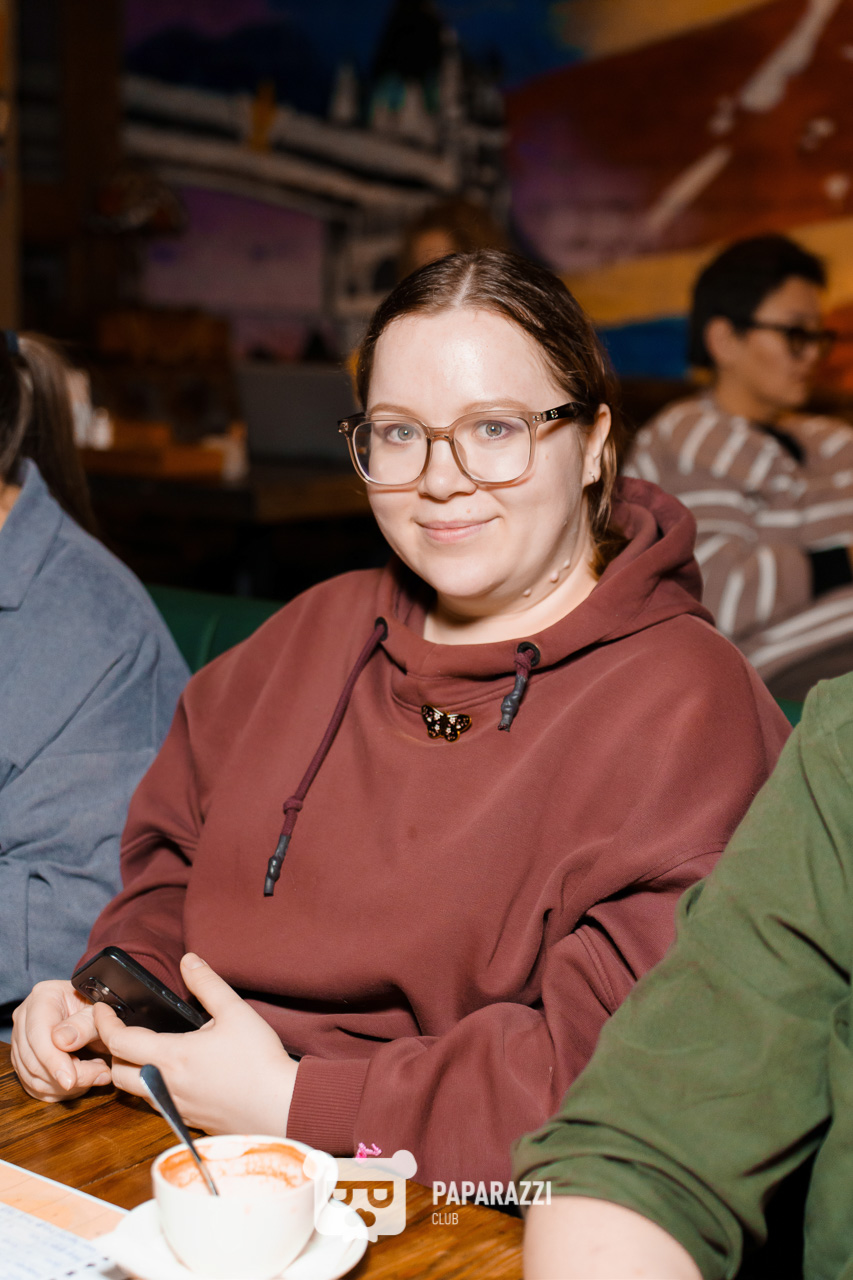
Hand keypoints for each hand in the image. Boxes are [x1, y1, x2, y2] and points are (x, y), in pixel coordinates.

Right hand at [11, 980, 110, 1100]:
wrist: (94, 1011)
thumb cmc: (98, 1007)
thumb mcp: (99, 1010)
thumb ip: (84, 1024)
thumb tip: (62, 1042)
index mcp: (42, 997)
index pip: (39, 1035)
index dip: (54, 1060)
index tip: (71, 1080)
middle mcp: (25, 1018)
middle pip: (34, 1060)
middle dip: (68, 1076)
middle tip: (100, 1074)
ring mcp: (22, 1041)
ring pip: (33, 1078)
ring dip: (66, 1087)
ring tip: (96, 1075)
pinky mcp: (25, 1061)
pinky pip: (35, 1086)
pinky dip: (59, 1091)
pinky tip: (81, 1083)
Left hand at [94, 953, 298, 1135]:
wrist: (280, 1107)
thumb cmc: (258, 1060)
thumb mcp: (235, 1011)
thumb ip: (207, 984)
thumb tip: (188, 959)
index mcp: (170, 1057)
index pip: (119, 1041)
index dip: (104, 1023)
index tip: (101, 1008)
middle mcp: (164, 1086)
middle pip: (116, 1073)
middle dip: (111, 1050)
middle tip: (121, 1029)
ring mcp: (174, 1107)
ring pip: (135, 1092)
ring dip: (130, 1071)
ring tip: (144, 1050)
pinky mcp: (188, 1120)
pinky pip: (156, 1104)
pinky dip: (151, 1086)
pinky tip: (172, 1073)